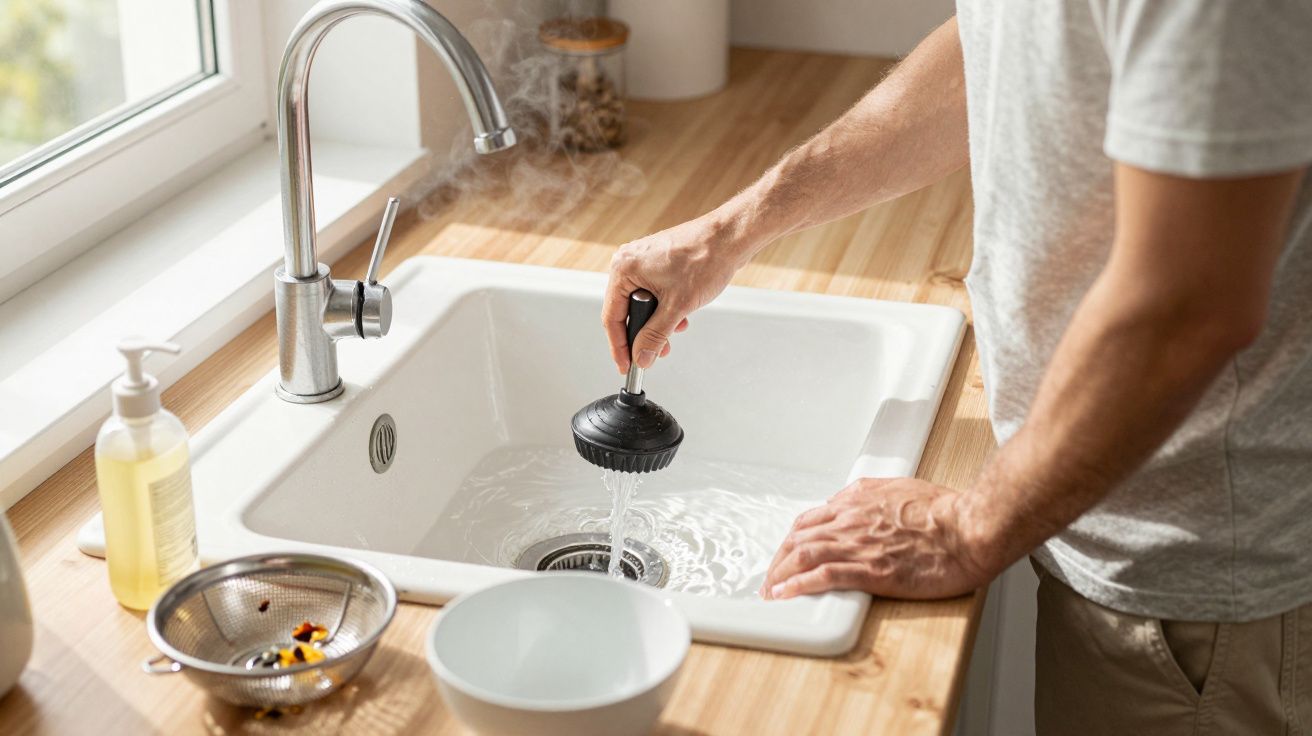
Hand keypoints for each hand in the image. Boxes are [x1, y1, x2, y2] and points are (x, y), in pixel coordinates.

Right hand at [603, 215, 750, 372]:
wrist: (730, 237)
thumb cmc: (705, 258)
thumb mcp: (677, 306)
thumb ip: (655, 336)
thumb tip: (641, 356)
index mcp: (624, 268)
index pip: (611, 317)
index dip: (619, 346)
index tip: (625, 364)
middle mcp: (629, 261)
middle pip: (625, 310)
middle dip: (643, 334)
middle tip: (653, 353)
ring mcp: (644, 260)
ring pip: (642, 303)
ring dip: (658, 322)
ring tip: (675, 329)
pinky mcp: (659, 262)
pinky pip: (653, 292)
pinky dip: (665, 307)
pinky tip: (681, 314)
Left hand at [760, 478, 993, 600]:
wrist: (967, 529)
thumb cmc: (944, 511)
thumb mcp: (899, 488)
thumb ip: (870, 494)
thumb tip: (849, 499)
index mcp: (857, 502)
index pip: (810, 521)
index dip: (792, 540)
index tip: (785, 553)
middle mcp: (850, 521)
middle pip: (798, 539)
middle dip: (778, 560)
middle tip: (770, 578)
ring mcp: (858, 546)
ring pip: (803, 556)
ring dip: (779, 575)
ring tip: (769, 591)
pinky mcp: (870, 571)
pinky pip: (823, 576)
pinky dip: (798, 585)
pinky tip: (785, 594)